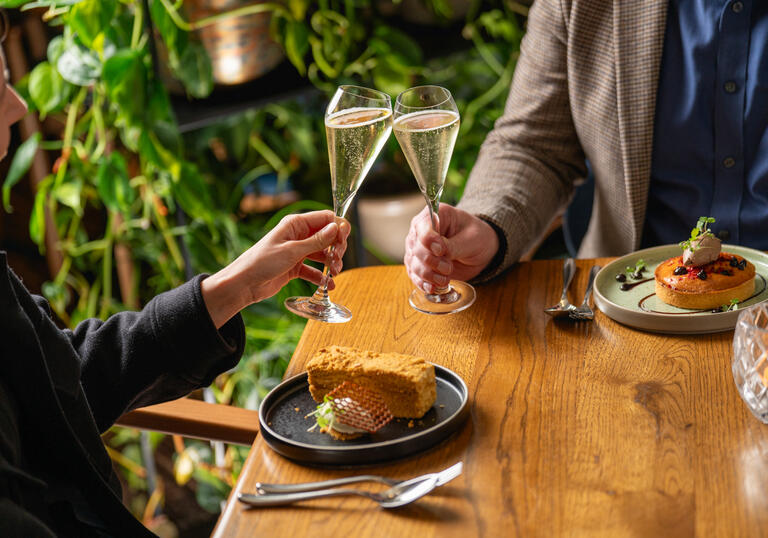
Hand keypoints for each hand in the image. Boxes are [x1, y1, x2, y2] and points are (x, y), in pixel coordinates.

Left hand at [202, 210, 350, 327]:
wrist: (244, 284)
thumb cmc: (262, 262)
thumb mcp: (292, 251)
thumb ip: (316, 241)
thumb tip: (336, 227)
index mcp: (296, 224)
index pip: (325, 218)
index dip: (338, 227)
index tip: (343, 241)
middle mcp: (298, 235)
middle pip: (327, 236)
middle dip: (336, 247)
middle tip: (337, 260)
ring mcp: (297, 251)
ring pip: (322, 253)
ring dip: (331, 262)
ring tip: (334, 273)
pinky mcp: (295, 266)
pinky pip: (314, 269)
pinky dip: (322, 276)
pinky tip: (328, 284)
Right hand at [404, 204, 497, 292]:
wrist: (479, 250)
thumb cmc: (476, 237)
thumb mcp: (471, 239)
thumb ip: (454, 245)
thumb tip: (439, 252)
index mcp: (434, 215)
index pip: (423, 228)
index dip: (429, 241)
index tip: (442, 251)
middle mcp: (420, 230)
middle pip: (416, 248)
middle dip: (432, 262)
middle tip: (448, 268)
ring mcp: (417, 248)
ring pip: (414, 264)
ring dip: (429, 275)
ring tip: (445, 279)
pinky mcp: (418, 264)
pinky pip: (414, 276)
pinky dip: (423, 284)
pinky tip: (433, 288)